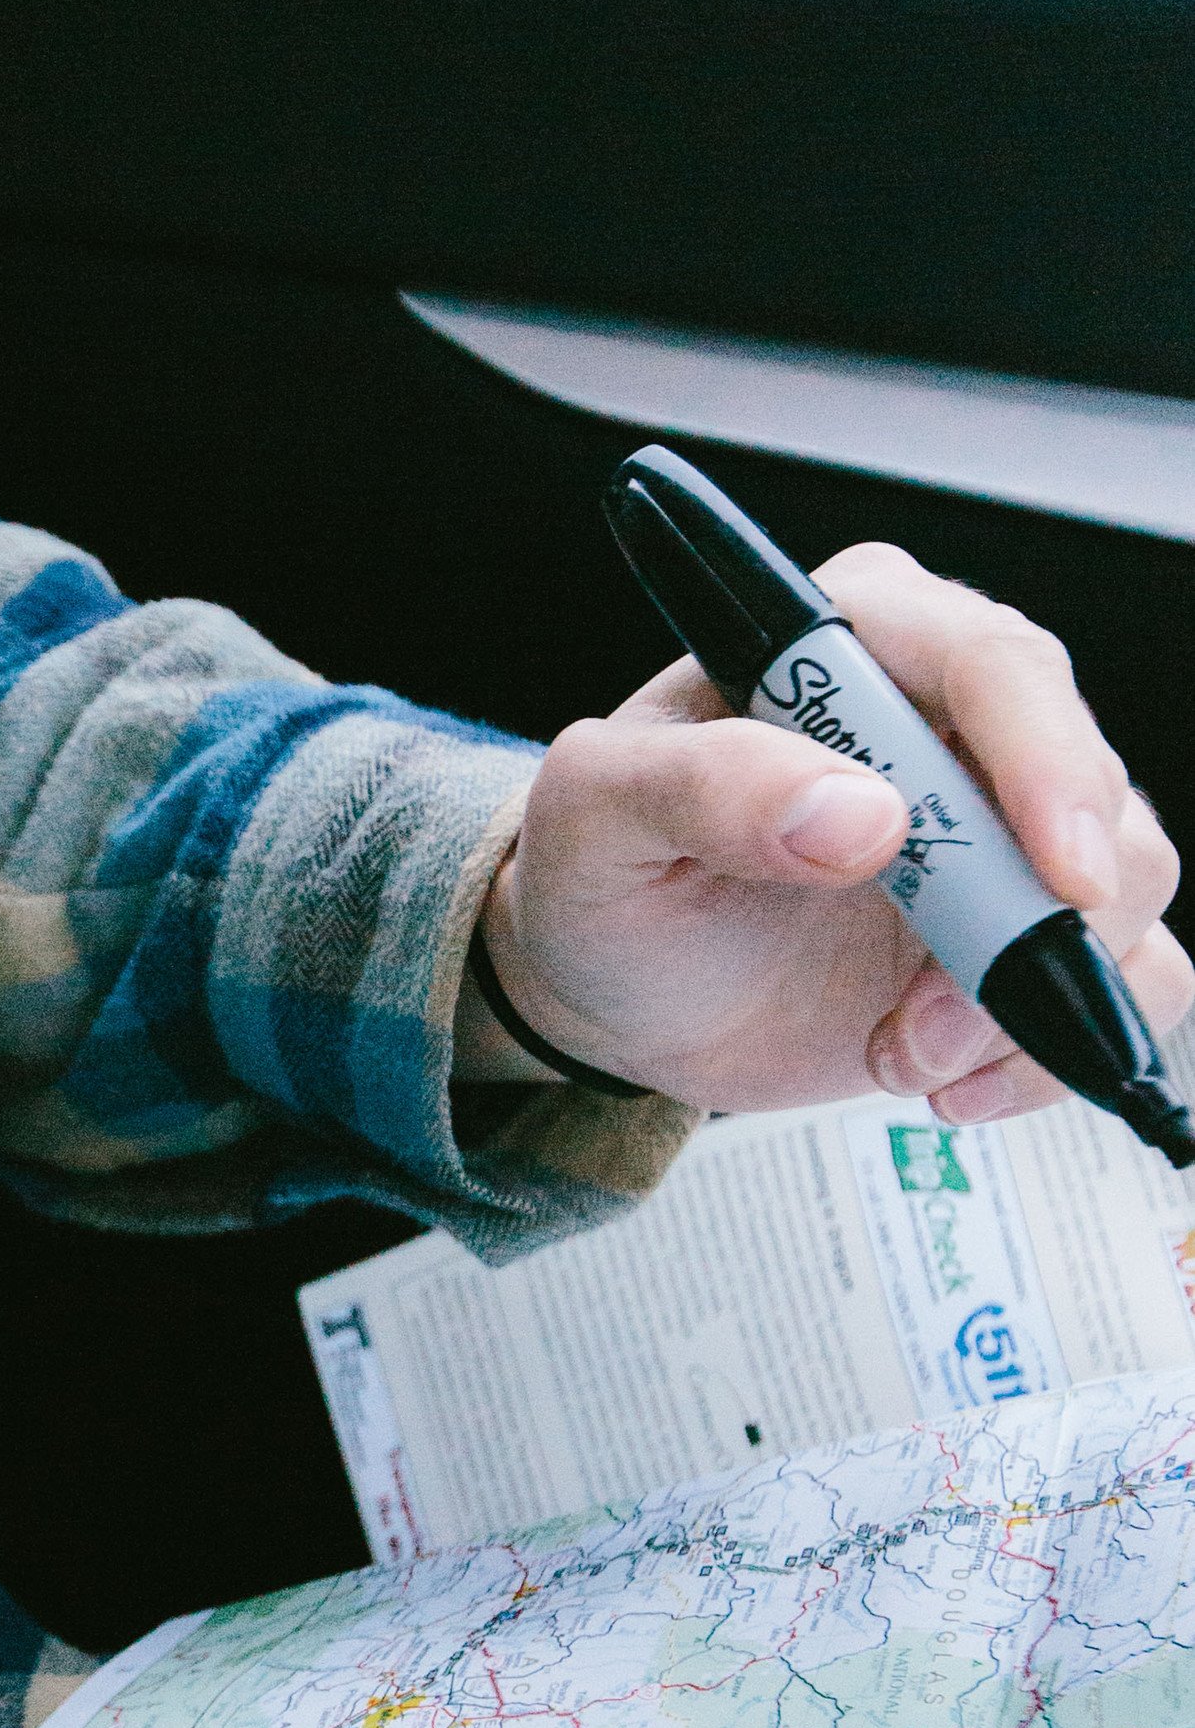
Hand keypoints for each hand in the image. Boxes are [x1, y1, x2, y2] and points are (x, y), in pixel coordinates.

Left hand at [465, 541, 1190, 1120]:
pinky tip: (949, 1086)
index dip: (1046, 765)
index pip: (995, 666)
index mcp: (853, 641)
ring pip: (1121, 891)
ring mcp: (1006, 824)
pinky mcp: (1030, 925)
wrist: (620, 993)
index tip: (1053, 877)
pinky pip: (1129, 979)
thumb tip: (856, 812)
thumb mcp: (598, 819)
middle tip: (916, 1026)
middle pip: (1087, 788)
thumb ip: (702, 788)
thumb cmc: (606, 879)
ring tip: (894, 1052)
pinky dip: (1054, 1050)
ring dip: (1019, 1004)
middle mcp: (952, 715)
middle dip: (1023, 928)